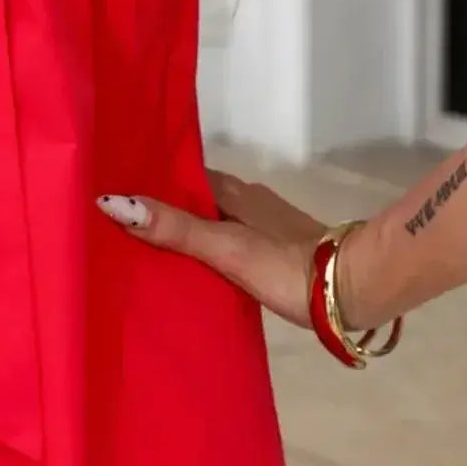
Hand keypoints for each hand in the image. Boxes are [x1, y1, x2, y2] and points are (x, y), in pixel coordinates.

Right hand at [97, 171, 327, 329]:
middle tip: (123, 227)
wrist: (354, 288)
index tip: (114, 194)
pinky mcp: (277, 249)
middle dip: (164, 209)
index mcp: (231, 190)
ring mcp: (265, 223)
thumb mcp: (224, 248)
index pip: (178, 177)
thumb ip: (174, 229)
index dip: (149, 184)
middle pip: (195, 199)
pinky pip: (230, 240)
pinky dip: (210, 248)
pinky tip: (199, 270)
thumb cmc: (285, 264)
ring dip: (188, 230)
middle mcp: (246, 198)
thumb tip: (112, 202)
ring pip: (213, 220)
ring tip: (151, 251)